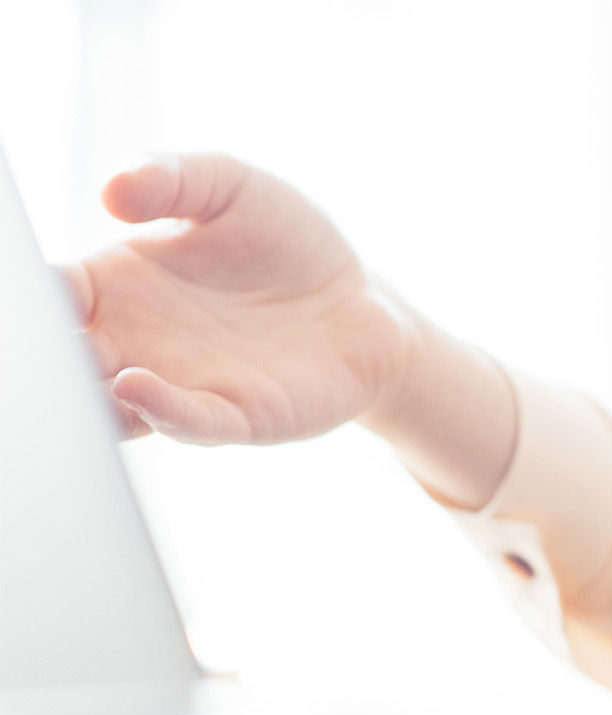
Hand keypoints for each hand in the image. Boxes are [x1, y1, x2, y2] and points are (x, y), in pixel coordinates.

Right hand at [64, 154, 413, 444]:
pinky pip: (189, 421)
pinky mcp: (239, 416)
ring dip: (85, 392)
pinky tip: (133, 386)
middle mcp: (137, 343)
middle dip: (44, 356)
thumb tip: (111, 190)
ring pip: (113, 404)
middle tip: (33, 343)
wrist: (363, 303)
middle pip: (67, 358)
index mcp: (117, 286)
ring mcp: (184, 385)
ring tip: (70, 366)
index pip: (50, 293)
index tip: (24, 283)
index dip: (30, 292)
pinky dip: (159, 410)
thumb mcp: (230, 188)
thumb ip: (171, 179)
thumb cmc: (286, 243)